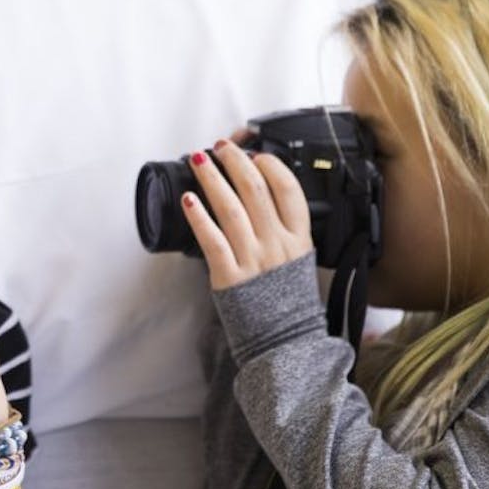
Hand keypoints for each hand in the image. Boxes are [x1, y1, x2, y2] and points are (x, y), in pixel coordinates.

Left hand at [181, 139, 313, 290]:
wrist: (284, 342)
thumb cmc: (287, 301)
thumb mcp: (299, 261)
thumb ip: (285, 230)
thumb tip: (263, 196)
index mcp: (298, 240)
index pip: (289, 191)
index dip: (272, 166)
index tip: (257, 155)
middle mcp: (277, 246)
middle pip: (256, 191)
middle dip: (235, 162)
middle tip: (221, 147)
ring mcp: (253, 261)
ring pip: (230, 208)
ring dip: (212, 178)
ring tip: (199, 160)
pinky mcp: (229, 277)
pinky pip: (211, 240)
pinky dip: (199, 217)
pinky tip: (189, 199)